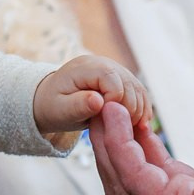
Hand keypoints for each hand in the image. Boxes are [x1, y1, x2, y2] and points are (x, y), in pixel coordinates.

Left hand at [32, 53, 150, 135]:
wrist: (51, 102)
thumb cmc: (53, 106)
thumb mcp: (60, 110)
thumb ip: (78, 105)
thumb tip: (99, 101)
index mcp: (86, 67)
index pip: (113, 81)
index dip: (115, 104)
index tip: (106, 121)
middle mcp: (103, 63)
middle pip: (129, 84)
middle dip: (130, 110)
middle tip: (122, 131)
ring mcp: (114, 70)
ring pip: (138, 88)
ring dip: (140, 111)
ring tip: (132, 131)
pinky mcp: (121, 80)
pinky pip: (138, 92)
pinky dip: (142, 109)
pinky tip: (139, 125)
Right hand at [89, 101, 193, 194]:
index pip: (159, 182)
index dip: (139, 148)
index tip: (128, 115)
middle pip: (132, 189)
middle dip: (111, 149)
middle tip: (100, 110)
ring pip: (126, 187)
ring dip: (109, 146)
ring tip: (101, 108)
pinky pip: (137, 179)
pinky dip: (121, 148)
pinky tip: (117, 117)